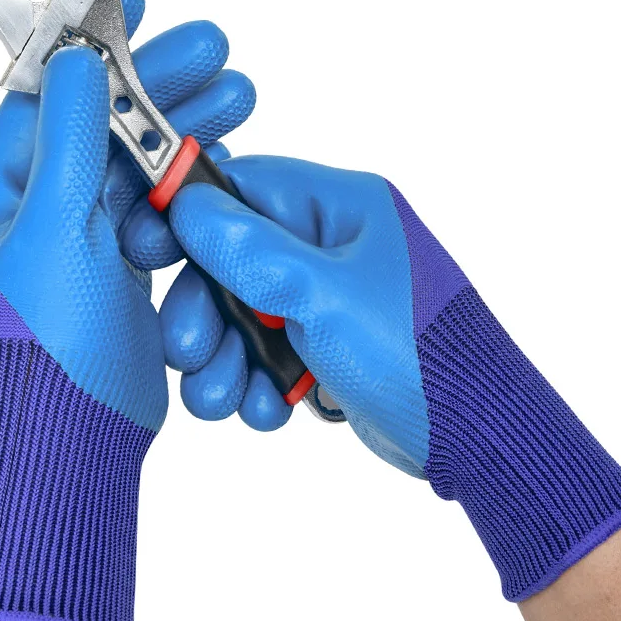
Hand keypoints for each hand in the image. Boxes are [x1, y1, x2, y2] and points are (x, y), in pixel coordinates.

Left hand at [0, 0, 254, 620]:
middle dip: (164, 84)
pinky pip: (157, 201)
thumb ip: (68, 140)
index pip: (47, 93)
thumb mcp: (57, 231)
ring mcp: (84, 235)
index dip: (95, 44)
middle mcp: (39, 206)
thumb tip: (76, 59)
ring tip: (246, 97)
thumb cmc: (54, 348)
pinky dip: (191, 175)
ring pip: (139, 159)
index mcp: (2, 191)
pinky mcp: (122, 264)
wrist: (81, 433)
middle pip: (106, 121)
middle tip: (222, 52)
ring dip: (189, 126)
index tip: (142, 3)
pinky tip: (228, 153)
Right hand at [138, 155, 620, 601]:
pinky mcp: (326, 344)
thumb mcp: (324, 295)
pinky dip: (260, 384)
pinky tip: (271, 412)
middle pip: (233, 261)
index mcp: (339, 206)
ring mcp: (327, 297)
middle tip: (187, 352)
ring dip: (227, 360)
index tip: (145, 247)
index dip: (187, 215)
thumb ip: (250, 249)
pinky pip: (269, 353)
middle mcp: (330, 245)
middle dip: (205, 313)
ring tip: (226, 401)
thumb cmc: (416, 353)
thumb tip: (188, 205)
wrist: (474, 434)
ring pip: (244, 315)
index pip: (243, 186)